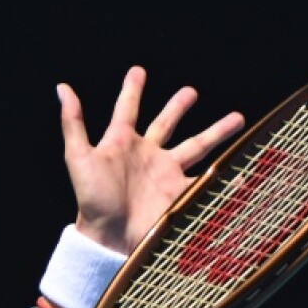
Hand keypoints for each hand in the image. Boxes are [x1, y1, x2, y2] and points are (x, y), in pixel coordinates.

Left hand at [59, 65, 245, 252]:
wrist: (109, 236)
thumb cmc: (92, 198)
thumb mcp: (78, 157)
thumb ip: (73, 123)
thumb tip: (62, 88)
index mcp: (122, 143)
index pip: (127, 109)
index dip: (132, 90)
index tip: (138, 70)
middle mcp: (147, 155)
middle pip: (167, 124)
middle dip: (178, 107)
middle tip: (191, 91)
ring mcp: (165, 174)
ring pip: (196, 146)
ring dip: (216, 132)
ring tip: (238, 118)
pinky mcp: (180, 193)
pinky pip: (208, 182)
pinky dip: (227, 177)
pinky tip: (244, 169)